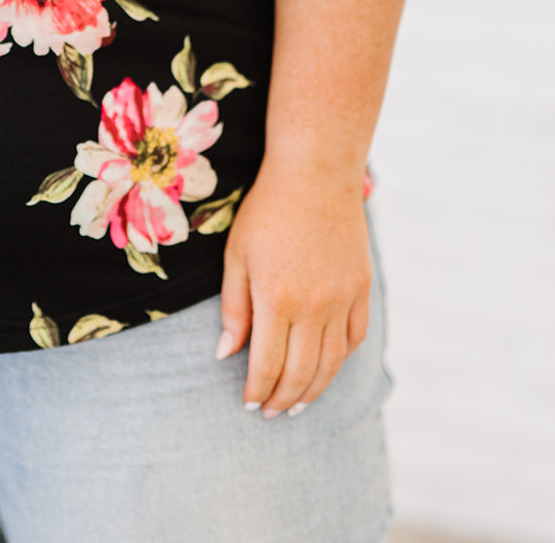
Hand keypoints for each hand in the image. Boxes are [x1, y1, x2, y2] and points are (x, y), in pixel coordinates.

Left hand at [216, 159, 371, 416]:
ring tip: (296, 403)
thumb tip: (226, 354)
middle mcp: (314, 306)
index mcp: (277, 298)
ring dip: (313, 390)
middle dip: (283, 400)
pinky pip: (354, 339)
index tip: (248, 404)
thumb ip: (234, 308)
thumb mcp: (237, 255)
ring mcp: (342, 299)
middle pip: (301, 373)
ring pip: (331, 364)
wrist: (315, 174)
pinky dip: (339, 361)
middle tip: (270, 413)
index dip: (257, 391)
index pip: (267, 365)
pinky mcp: (361, 289)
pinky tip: (324, 368)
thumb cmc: (266, 211)